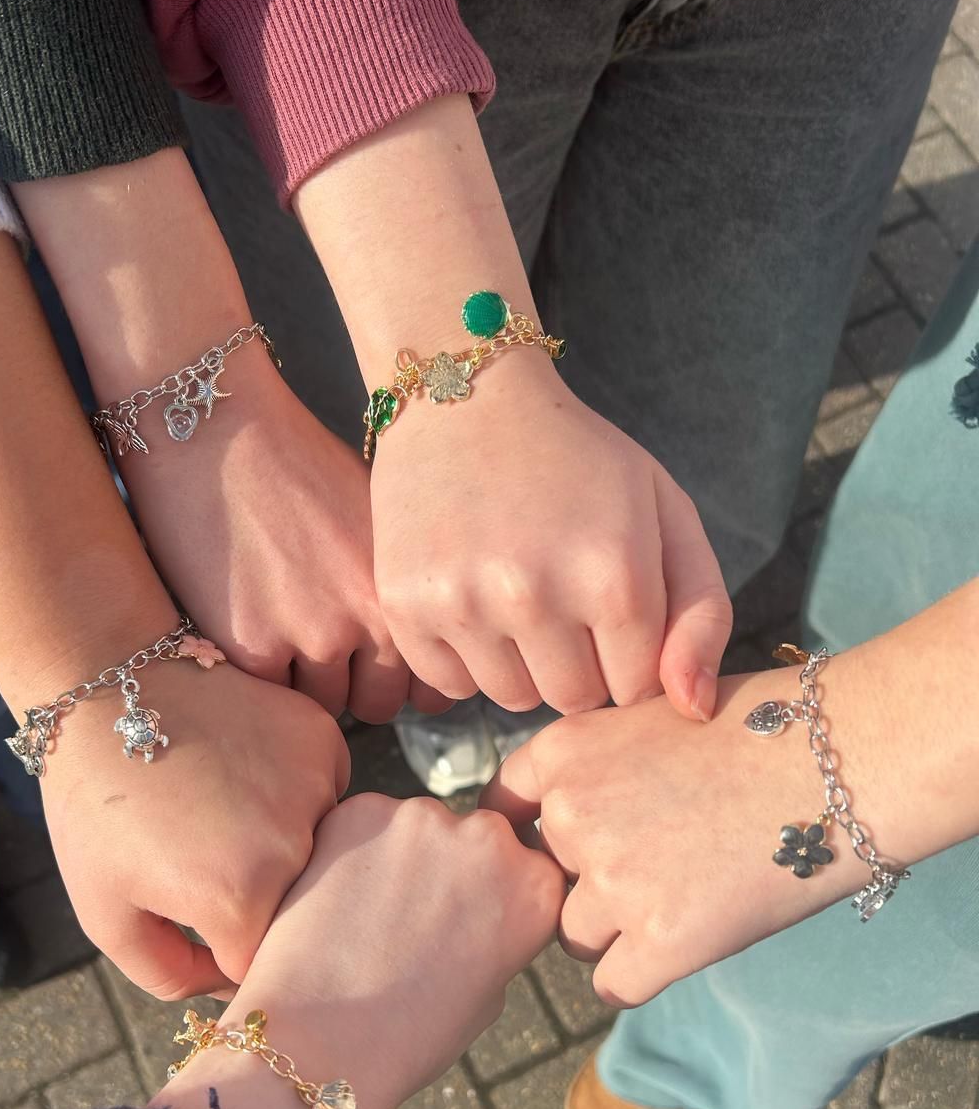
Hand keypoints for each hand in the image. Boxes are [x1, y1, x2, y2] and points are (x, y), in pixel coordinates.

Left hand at [40, 661, 349, 996]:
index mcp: (238, 899)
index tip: (195, 923)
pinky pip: (330, 797)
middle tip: (204, 862)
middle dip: (255, 904)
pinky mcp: (324, 741)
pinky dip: (297, 800)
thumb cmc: (97, 808)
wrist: (107, 690)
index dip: (224, 954)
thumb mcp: (104, 913)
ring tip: (222, 816)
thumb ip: (168, 977)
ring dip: (285, 852)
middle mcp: (294, 848)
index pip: (261, 965)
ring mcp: (317, 787)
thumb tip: (230, 988)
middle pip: (299, 914)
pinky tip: (246, 779)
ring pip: (322, 857)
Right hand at [122, 344, 440, 721]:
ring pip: (323, 708)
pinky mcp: (251, 647)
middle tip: (326, 653)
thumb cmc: (298, 464)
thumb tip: (420, 639)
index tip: (381, 663)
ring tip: (282, 634)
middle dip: (357, 687)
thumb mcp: (378, 520)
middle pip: (378, 704)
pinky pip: (272, 698)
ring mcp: (312, 636)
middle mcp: (372, 619)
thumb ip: (399, 586)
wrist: (218, 432)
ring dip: (306, 685)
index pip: (431, 683)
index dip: (404, 678)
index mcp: (409, 587)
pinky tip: (249, 631)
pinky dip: (263, 678)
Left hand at [153, 793, 563, 1108]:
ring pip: (415, 827)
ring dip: (398, 857)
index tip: (463, 922)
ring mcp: (423, 818)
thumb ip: (497, 928)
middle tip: (408, 921)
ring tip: (365, 918)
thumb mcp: (489, 991)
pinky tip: (334, 901)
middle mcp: (490, 839)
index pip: (526, 866)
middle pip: (473, 837)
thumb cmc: (407, 1035)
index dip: (491, 894)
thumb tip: (475, 897)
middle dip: (447, 867)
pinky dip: (350, 851)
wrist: (321, 1043)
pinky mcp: (361, 809)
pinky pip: (363, 822)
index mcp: (536, 887)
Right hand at [370, 362, 732, 718]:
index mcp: (614, 575)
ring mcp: (463, 603)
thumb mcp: (665, 513)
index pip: (636, 689)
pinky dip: (465, 658)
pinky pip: (450, 685)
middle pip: (572, 699)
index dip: (627, 655)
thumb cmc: (579, 460)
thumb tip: (693, 711)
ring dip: (521, 664)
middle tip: (560, 599)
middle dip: (577, 664)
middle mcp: (535, 595)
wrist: (466, 396)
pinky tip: (471, 599)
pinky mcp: (407, 606)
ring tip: (515, 597)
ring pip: (511, 697)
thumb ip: (701, 614)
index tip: (609, 609)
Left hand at [483, 659, 896, 1006]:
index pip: (505, 811)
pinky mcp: (661, 940)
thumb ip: (591, 764)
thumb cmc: (758, 728)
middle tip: (656, 861)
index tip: (561, 847)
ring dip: (615, 928)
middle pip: (543, 877)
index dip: (534, 834)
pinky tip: (684, 939)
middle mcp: (571, 816)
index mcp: (562, 752)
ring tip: (682, 892)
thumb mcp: (648, 715)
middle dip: (585, 877)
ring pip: (575, 934)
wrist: (840, 761)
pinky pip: (613, 983)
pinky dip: (642, 972)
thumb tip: (551, 814)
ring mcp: (614, 881)